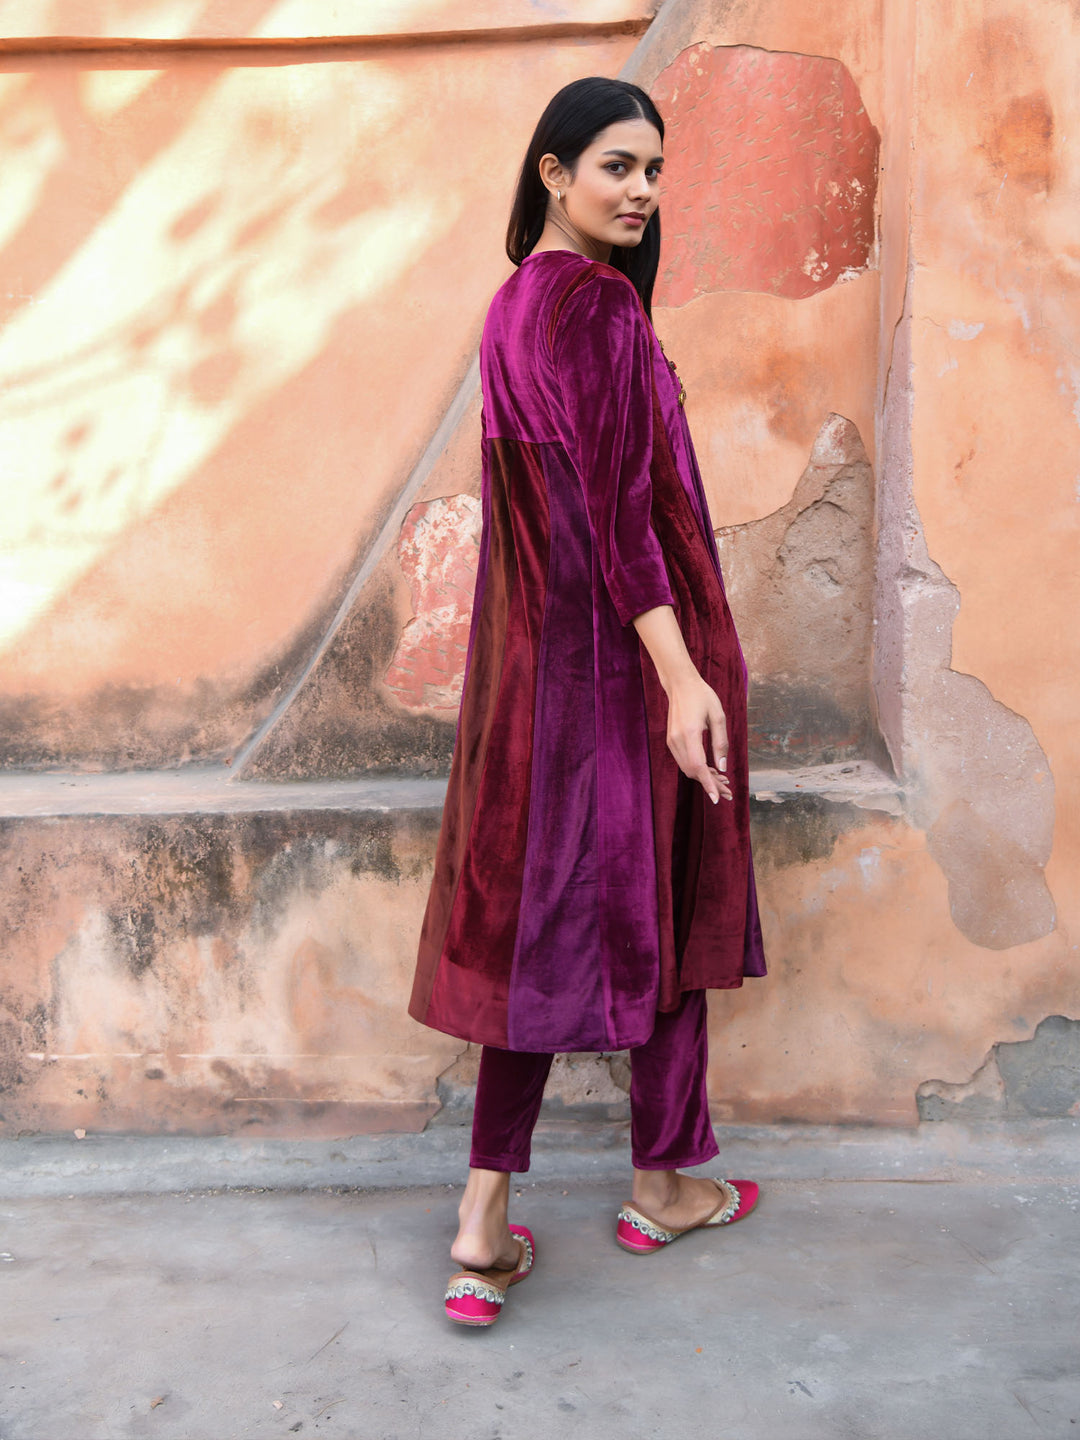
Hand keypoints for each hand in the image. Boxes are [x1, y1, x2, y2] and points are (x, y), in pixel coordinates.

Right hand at [665, 674, 731, 804]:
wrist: (680, 684)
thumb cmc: (702, 696)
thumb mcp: (718, 716)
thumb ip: (721, 743)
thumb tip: (722, 767)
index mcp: (690, 733)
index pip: (698, 766)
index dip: (708, 784)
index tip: (717, 798)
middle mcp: (677, 740)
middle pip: (692, 771)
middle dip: (710, 784)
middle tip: (728, 792)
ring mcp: (671, 741)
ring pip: (687, 768)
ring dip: (703, 778)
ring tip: (722, 782)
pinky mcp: (671, 740)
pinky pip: (684, 761)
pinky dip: (696, 769)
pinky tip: (709, 770)